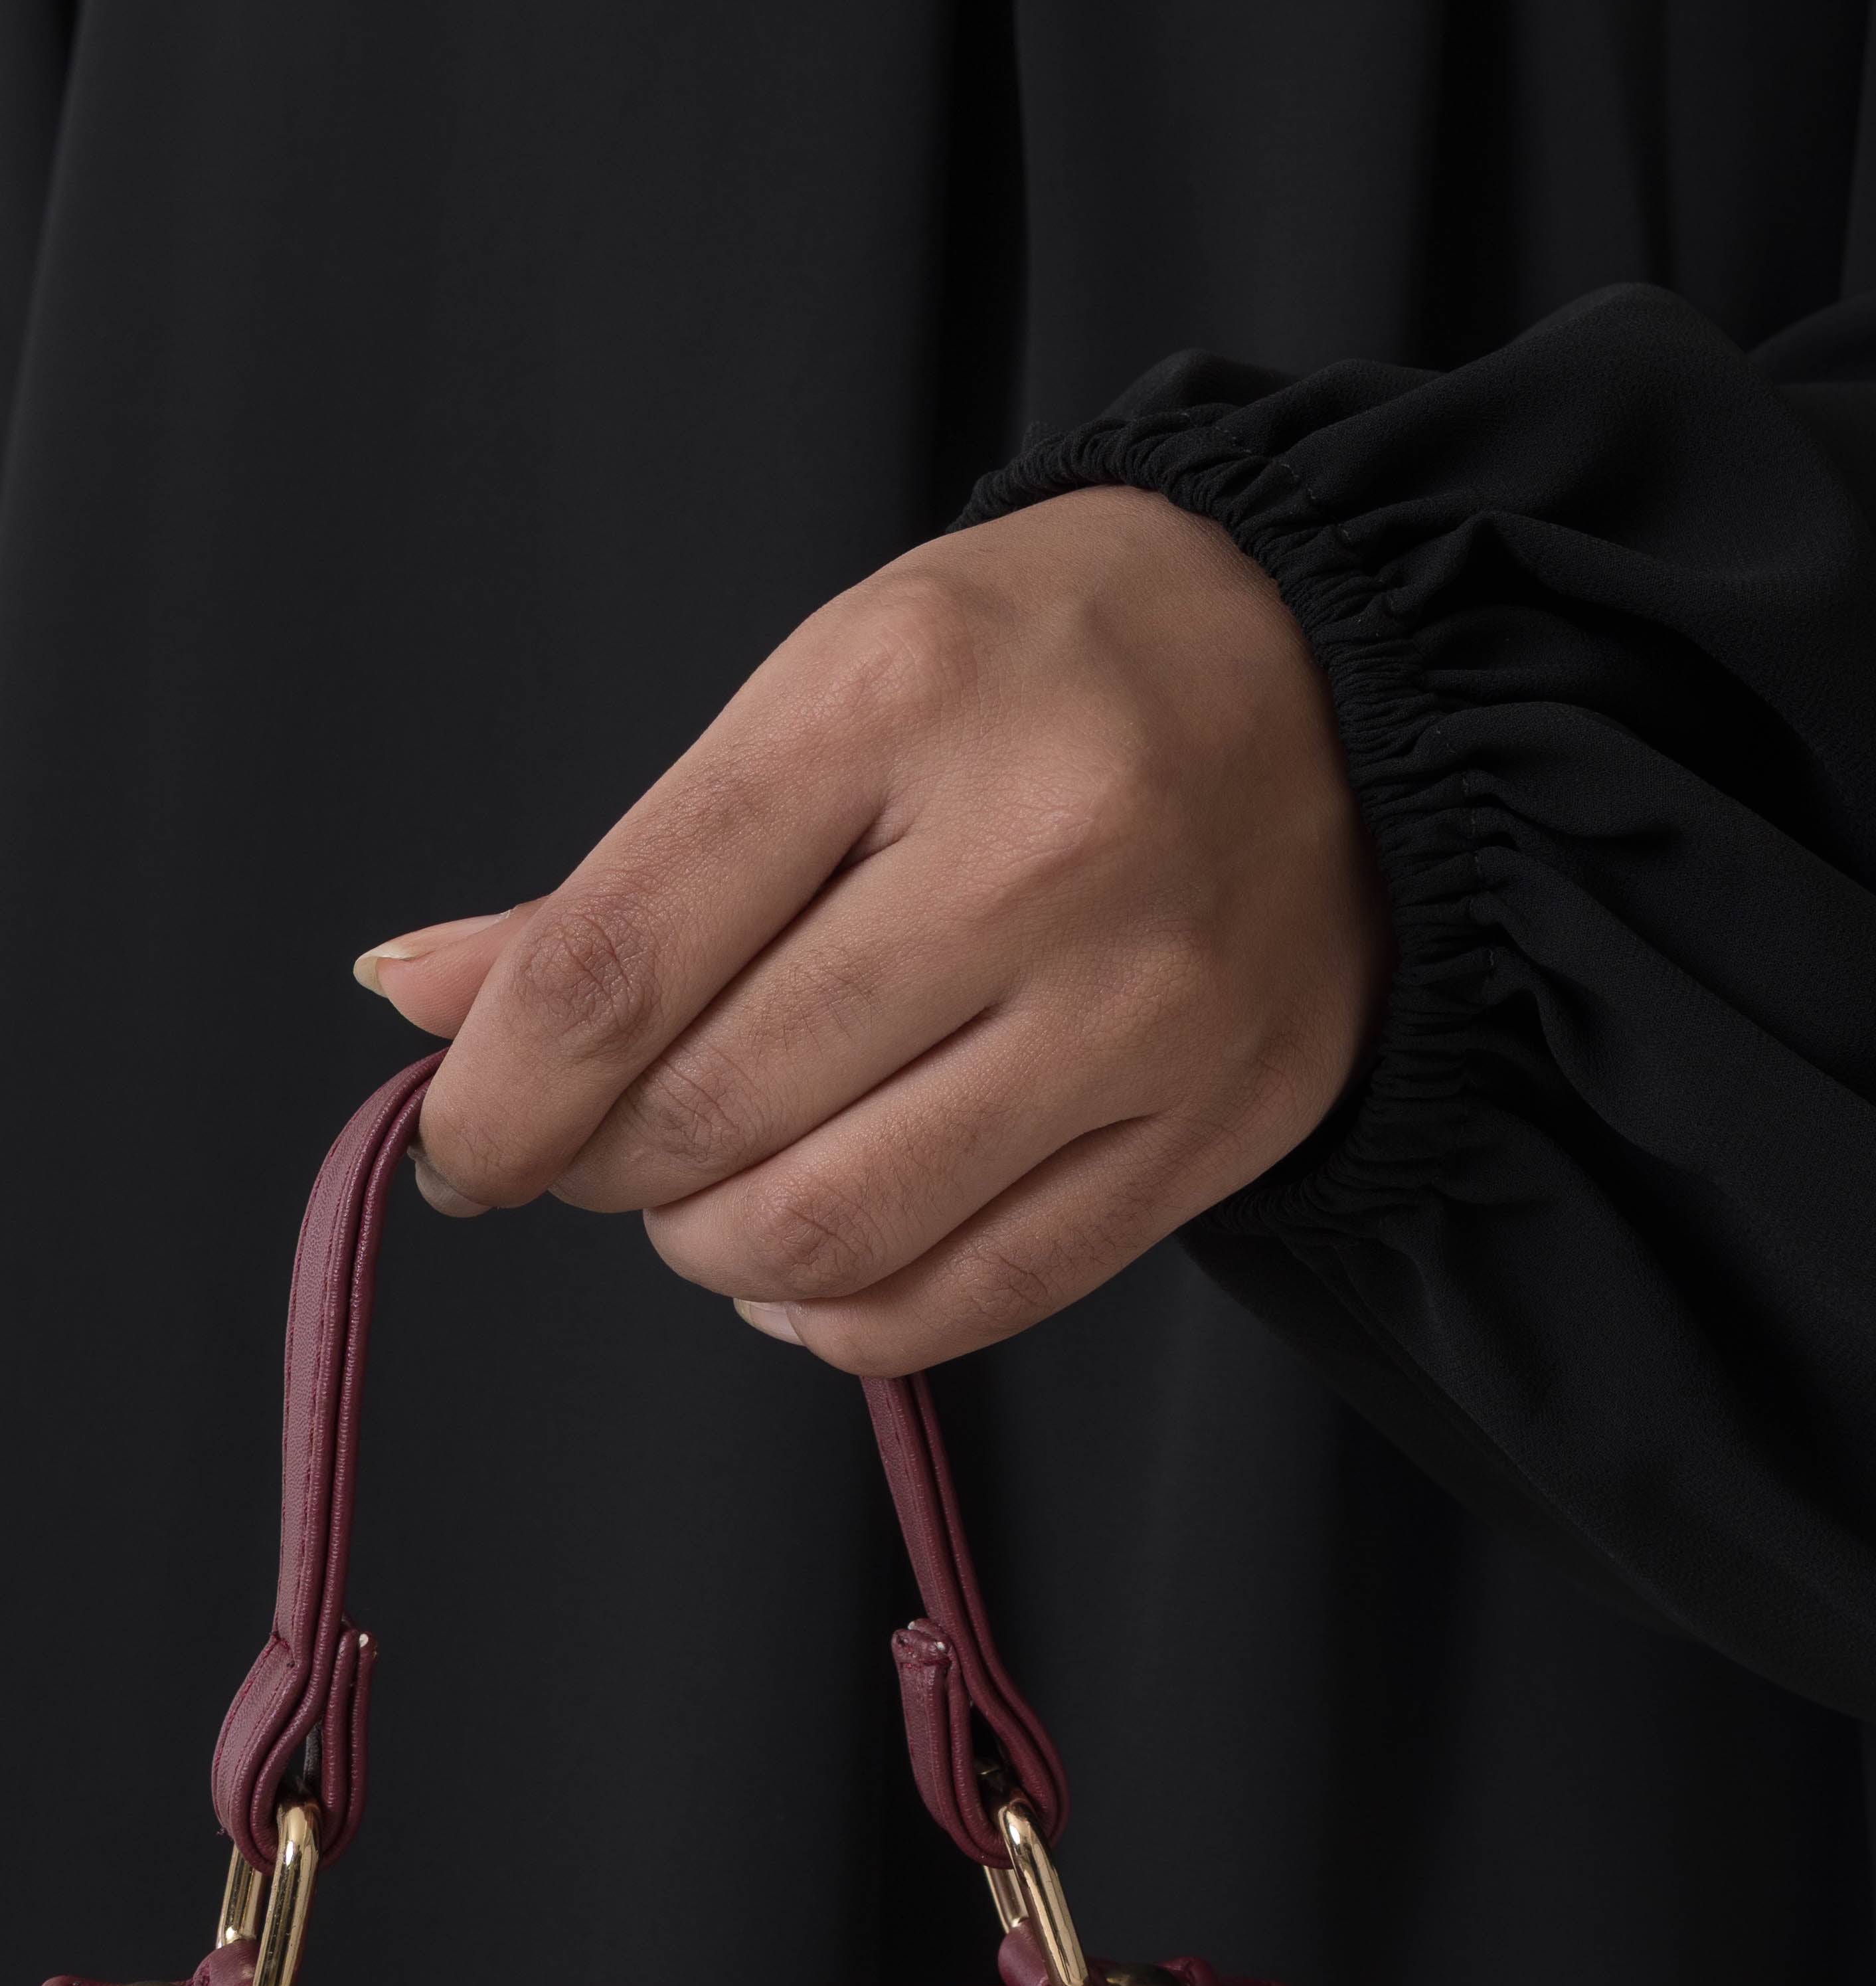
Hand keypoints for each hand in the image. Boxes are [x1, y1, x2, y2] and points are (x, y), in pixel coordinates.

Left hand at [355, 489, 1387, 1371]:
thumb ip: (626, 873)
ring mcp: (1145, 1003)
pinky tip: (818, 1265)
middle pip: (710, 1113)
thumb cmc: (1049, 669)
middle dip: (604, 1165)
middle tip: (605, 1139)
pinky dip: (847, 1316)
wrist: (1350, 673)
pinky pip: (978, 1295)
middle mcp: (1037, 853)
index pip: (619, 960)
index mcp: (897, 697)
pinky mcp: (1222, 1118)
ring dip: (714, 1249)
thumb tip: (416, 1001)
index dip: (495, 1095)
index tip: (465, 1140)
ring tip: (714, 1194)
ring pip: (833, 1233)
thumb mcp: (827, 691)